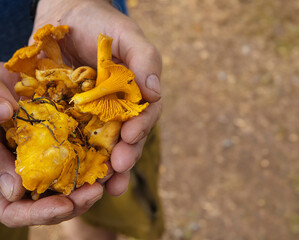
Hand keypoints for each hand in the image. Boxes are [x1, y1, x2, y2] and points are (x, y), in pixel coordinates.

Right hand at [0, 64, 103, 226]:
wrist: (14, 77)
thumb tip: (14, 188)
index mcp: (1, 171)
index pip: (13, 209)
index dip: (38, 213)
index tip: (64, 204)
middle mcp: (25, 174)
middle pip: (48, 206)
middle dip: (74, 204)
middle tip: (96, 192)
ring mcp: (46, 164)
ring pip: (68, 191)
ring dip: (89, 189)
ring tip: (108, 176)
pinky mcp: (65, 150)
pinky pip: (81, 166)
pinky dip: (94, 168)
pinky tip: (109, 160)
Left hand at [33, 0, 161, 195]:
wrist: (65, 15)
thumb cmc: (101, 22)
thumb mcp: (128, 36)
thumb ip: (146, 59)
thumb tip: (156, 93)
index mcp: (137, 92)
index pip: (145, 115)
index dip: (141, 128)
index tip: (131, 136)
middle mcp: (119, 107)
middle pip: (128, 137)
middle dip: (127, 154)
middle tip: (119, 167)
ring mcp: (96, 114)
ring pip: (106, 145)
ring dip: (109, 167)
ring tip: (108, 185)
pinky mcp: (73, 116)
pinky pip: (78, 139)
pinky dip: (82, 158)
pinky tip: (81, 175)